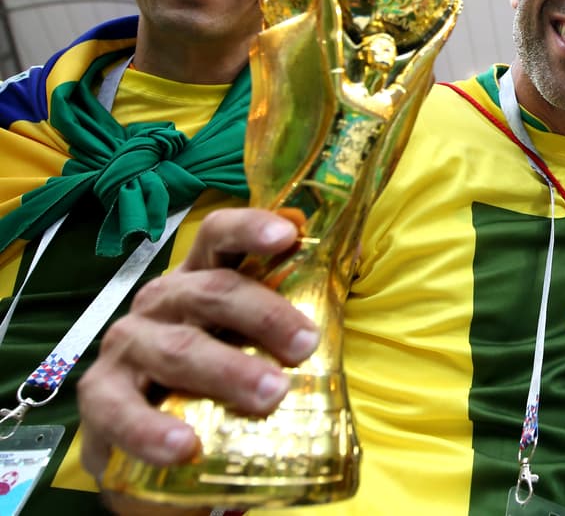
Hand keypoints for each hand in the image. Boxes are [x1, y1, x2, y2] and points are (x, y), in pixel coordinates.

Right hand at [77, 208, 319, 484]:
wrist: (163, 443)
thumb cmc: (219, 373)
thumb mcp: (256, 335)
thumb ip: (299, 297)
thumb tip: (352, 255)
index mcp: (200, 278)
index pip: (219, 236)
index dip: (250, 228)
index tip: (287, 234)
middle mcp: (162, 302)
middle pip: (211, 292)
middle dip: (263, 314)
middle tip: (305, 344)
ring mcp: (128, 347)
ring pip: (178, 349)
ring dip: (227, 370)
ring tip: (270, 394)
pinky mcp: (101, 399)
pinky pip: (121, 411)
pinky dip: (152, 429)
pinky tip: (185, 446)